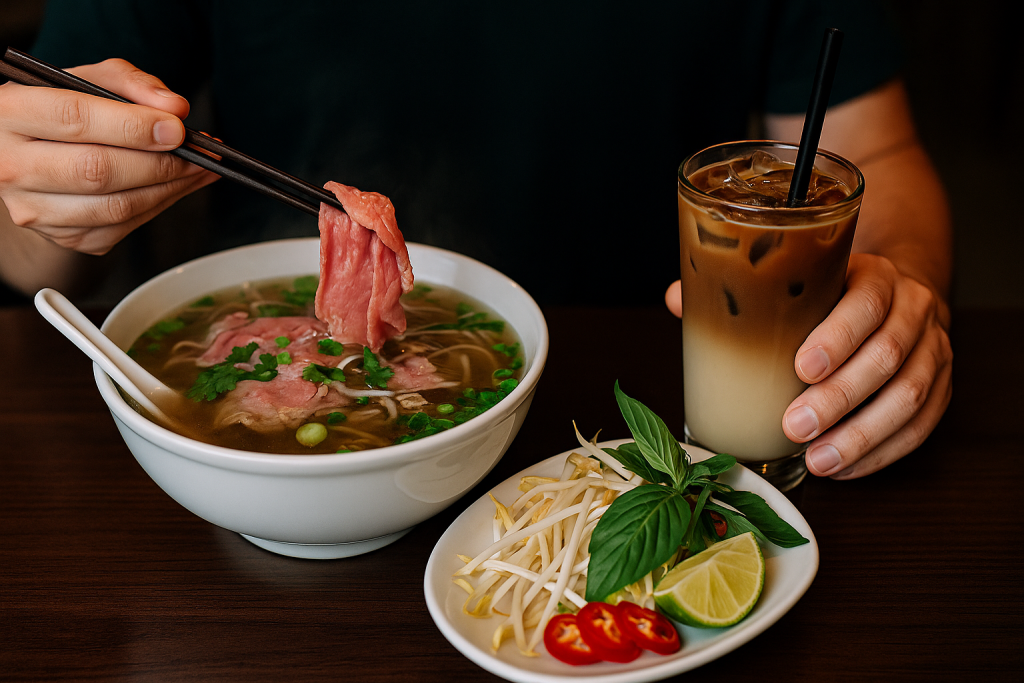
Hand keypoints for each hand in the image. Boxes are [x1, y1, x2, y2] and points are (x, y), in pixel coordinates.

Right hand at [0, 58, 218, 254]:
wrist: (32, 158)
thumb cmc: (61, 112)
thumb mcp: (87, 81)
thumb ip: (131, 84)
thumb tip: (175, 109)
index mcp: (10, 113)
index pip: (75, 119)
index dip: (133, 126)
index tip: (176, 128)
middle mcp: (10, 166)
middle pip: (98, 170)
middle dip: (161, 163)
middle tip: (199, 153)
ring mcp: (34, 209)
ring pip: (116, 207)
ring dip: (170, 188)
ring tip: (199, 169)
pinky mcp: (64, 237)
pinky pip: (123, 228)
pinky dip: (159, 206)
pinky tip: (177, 186)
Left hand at [664, 253, 951, 478]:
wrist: (893, 297)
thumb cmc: (830, 294)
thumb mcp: (796, 280)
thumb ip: (744, 290)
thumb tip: (678, 297)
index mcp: (874, 276)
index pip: (866, 302)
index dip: (837, 337)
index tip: (800, 368)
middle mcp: (913, 310)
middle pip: (888, 356)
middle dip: (840, 397)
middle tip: (794, 425)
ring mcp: (932, 350)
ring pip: (909, 397)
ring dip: (861, 435)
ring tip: (816, 460)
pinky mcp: (939, 388)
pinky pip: (920, 427)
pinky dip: (881, 453)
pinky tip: (843, 468)